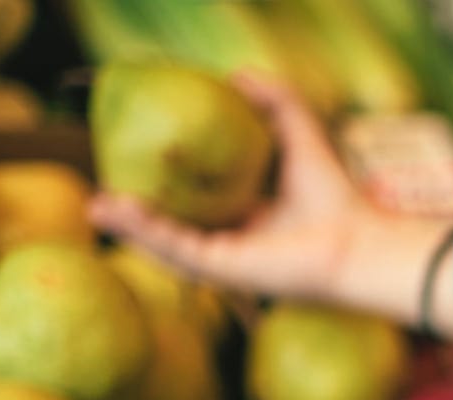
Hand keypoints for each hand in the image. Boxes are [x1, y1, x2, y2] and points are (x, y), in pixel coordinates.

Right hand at [88, 73, 452, 333]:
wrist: (356, 242)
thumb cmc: (336, 196)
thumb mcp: (301, 135)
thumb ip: (277, 102)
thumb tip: (239, 74)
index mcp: (249, 216)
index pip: (197, 202)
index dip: (165, 184)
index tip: (133, 160)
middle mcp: (234, 240)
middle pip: (174, 227)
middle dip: (136, 213)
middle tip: (102, 189)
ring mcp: (225, 259)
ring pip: (165, 243)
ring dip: (130, 225)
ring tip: (96, 203)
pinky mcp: (223, 271)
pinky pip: (174, 250)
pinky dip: (145, 232)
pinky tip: (118, 211)